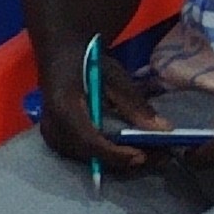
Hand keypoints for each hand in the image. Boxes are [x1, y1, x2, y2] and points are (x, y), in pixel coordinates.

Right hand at [33, 41, 158, 173]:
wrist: (60, 54)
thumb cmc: (87, 61)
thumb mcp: (115, 78)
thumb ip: (135, 105)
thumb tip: (164, 130)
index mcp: (64, 107)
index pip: (89, 140)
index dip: (116, 153)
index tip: (143, 156)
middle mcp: (52, 124)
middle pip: (87, 154)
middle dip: (121, 160)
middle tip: (152, 157)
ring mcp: (49, 132)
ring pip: (83, 157)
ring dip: (113, 160)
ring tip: (142, 154)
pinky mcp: (53, 136)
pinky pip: (77, 154)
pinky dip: (101, 155)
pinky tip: (121, 150)